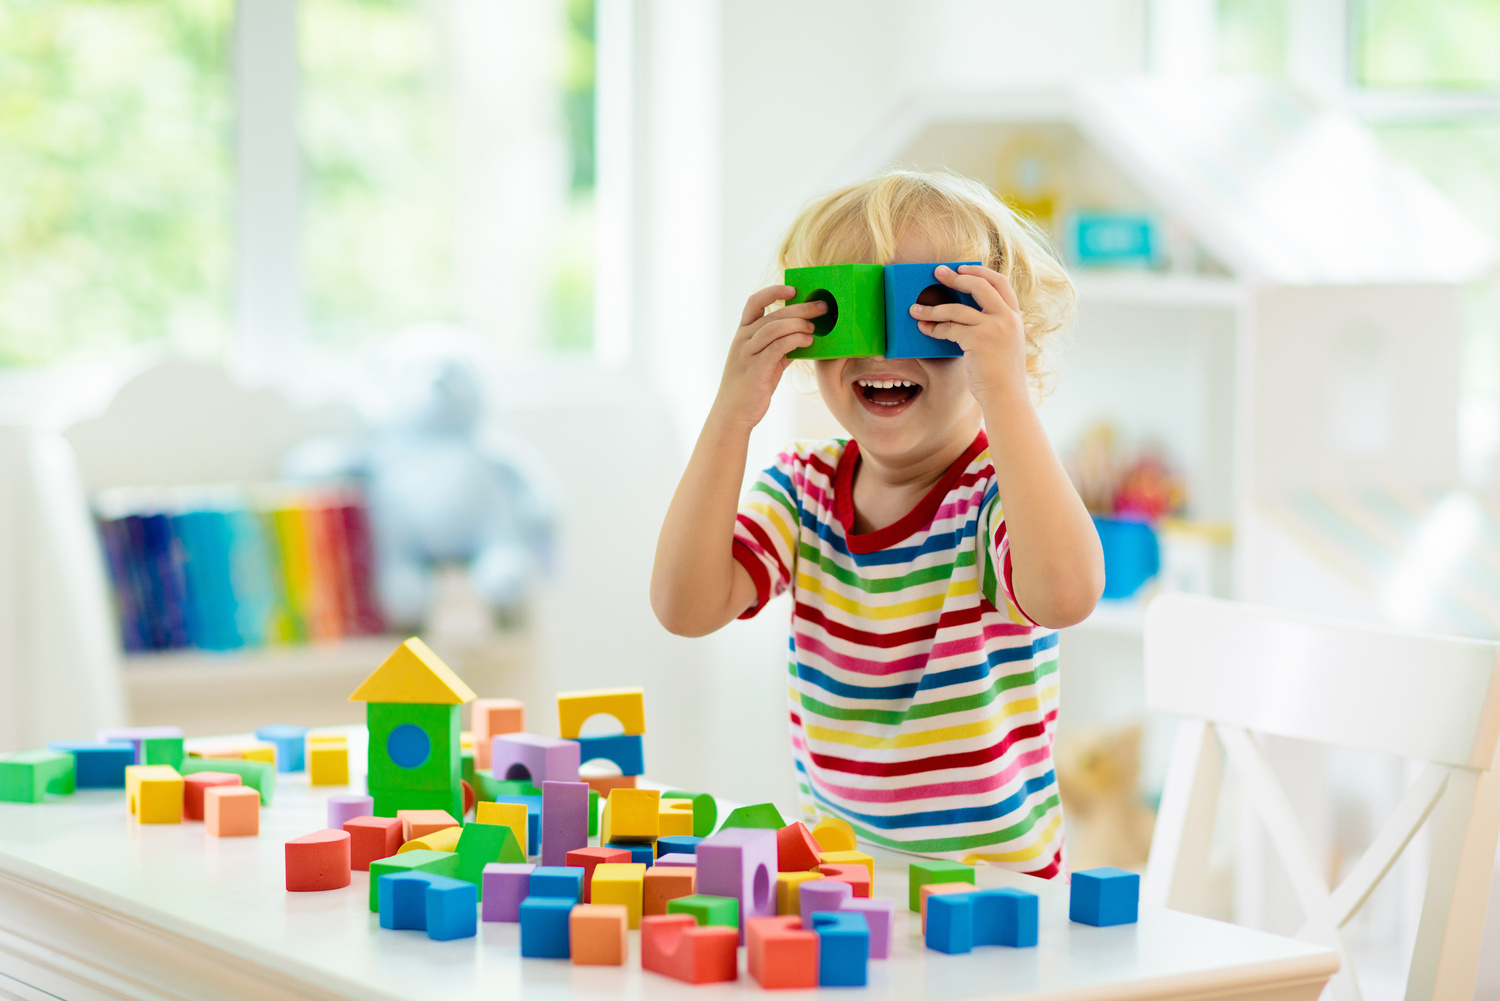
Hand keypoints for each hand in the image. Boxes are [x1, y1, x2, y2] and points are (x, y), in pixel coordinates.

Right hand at [710, 285, 823, 429]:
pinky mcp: (754, 369)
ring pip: (773, 328)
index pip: (754, 302)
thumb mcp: (765, 362)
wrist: (733, 413)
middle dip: (799, 308)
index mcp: (743, 334)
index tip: (793, 289)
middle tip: (822, 307)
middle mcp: (742, 339)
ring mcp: (746, 354)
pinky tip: (807, 342)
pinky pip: (776, 348)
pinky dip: (794, 341)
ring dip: (797, 325)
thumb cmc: (751, 386)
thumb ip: (780, 347)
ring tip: (815, 328)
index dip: (773, 292)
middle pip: (772, 315)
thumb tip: (804, 335)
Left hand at [909, 264, 1028, 405]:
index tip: (963, 268)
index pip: (1000, 282)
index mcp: (1015, 316)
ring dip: (933, 309)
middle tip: (937, 273)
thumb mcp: (1004, 343)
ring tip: (915, 309)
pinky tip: (924, 329)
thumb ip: (992, 325)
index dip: (980, 272)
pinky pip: (950, 328)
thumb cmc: (1000, 374)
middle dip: (956, 277)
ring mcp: (994, 328)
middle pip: (980, 286)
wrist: (1007, 396)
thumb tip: (960, 312)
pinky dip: (934, 328)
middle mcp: (1007, 318)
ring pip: (958, 309)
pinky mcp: (979, 340)